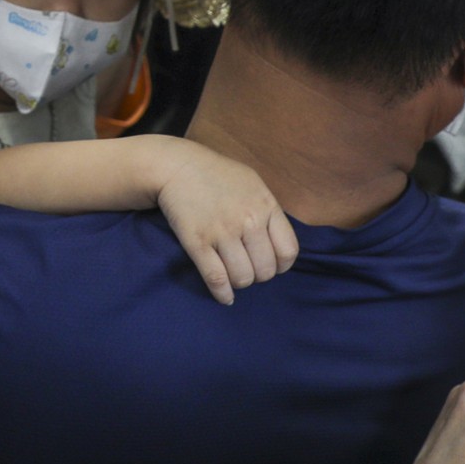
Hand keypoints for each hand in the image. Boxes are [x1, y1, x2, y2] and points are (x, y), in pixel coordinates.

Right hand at [154, 140, 299, 305]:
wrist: (176, 166)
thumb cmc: (217, 175)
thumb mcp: (252, 184)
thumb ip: (268, 211)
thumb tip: (278, 243)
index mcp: (266, 205)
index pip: (288, 251)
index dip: (281, 265)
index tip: (270, 263)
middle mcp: (248, 220)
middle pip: (266, 270)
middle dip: (258, 274)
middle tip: (247, 267)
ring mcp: (222, 232)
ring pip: (243, 278)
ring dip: (239, 282)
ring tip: (233, 274)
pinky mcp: (198, 242)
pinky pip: (216, 278)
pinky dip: (222, 294)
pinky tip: (224, 296)